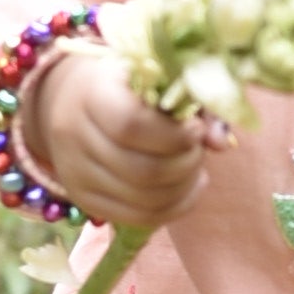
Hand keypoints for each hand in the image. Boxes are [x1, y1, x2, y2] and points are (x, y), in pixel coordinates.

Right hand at [22, 40, 203, 234]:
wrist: (72, 102)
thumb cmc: (126, 84)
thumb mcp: (156, 76)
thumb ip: (192, 102)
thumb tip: (221, 143)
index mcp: (91, 93)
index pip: (131, 126)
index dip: (174, 135)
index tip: (196, 128)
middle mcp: (74, 136)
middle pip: (141, 170)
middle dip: (185, 163)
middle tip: (198, 149)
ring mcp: (75, 174)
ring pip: (143, 199)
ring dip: (184, 186)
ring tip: (195, 166)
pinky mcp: (86, 200)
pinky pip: (139, 217)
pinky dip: (176, 206)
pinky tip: (190, 186)